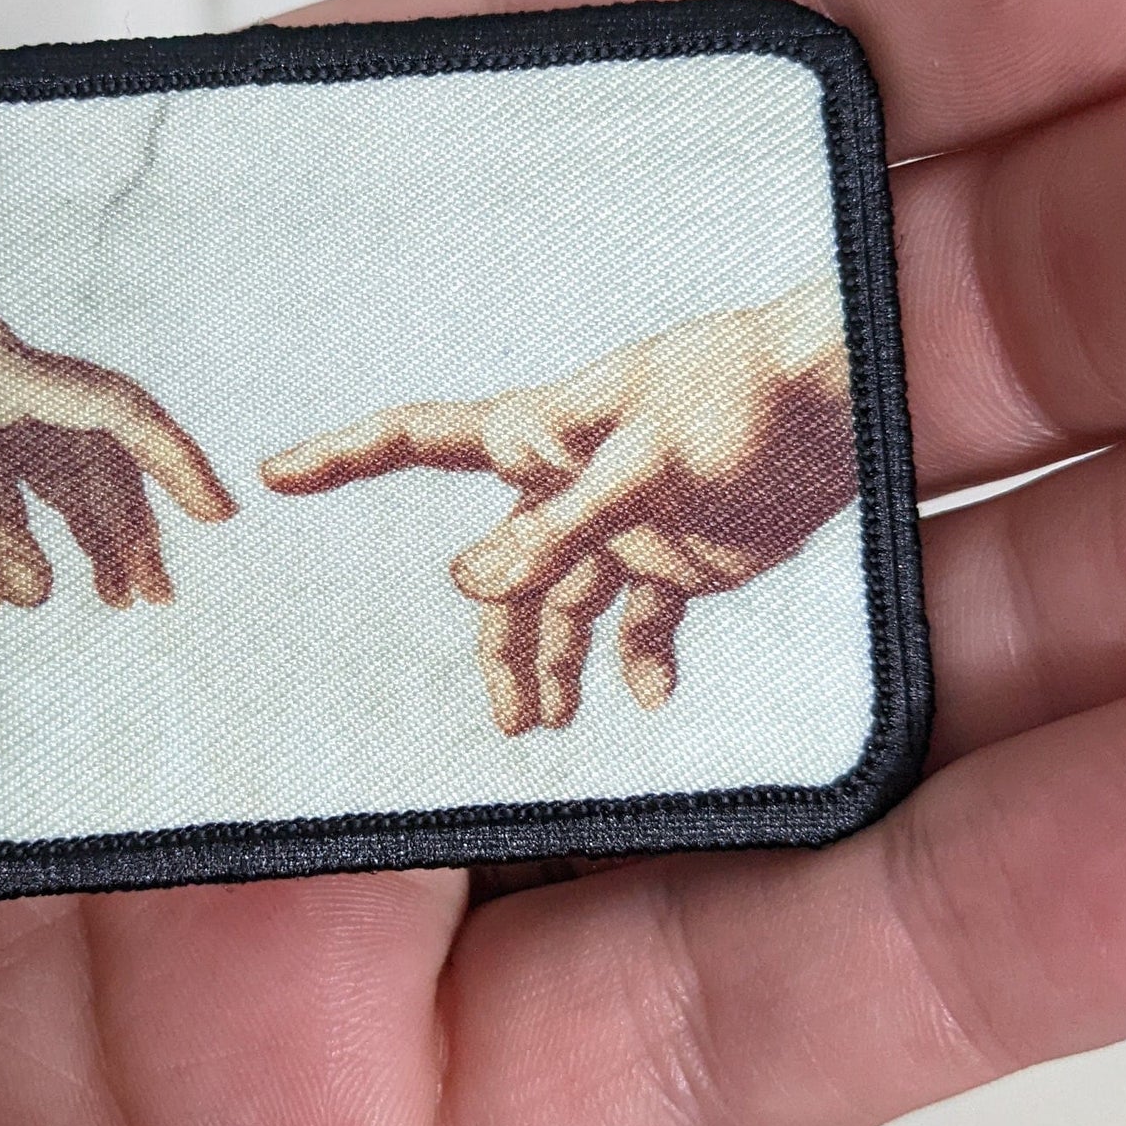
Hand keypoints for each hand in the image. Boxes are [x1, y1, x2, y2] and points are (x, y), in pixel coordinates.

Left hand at [0, 284, 233, 621]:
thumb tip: (39, 590)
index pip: (107, 407)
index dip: (171, 460)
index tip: (217, 514)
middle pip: (88, 444)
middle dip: (126, 521)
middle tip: (153, 596)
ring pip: (46, 460)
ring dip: (73, 530)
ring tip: (103, 599)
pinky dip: (1, 529)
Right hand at [264, 281, 853, 729]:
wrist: (850, 398)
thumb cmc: (747, 399)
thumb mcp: (649, 461)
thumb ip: (562, 524)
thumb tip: (466, 582)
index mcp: (546, 434)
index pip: (425, 440)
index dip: (347, 456)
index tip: (275, 476)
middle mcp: (574, 483)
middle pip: (504, 568)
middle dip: (498, 642)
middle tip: (510, 720)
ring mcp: (627, 522)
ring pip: (564, 605)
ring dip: (555, 665)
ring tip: (545, 727)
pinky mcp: (684, 557)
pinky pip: (642, 621)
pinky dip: (640, 661)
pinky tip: (650, 698)